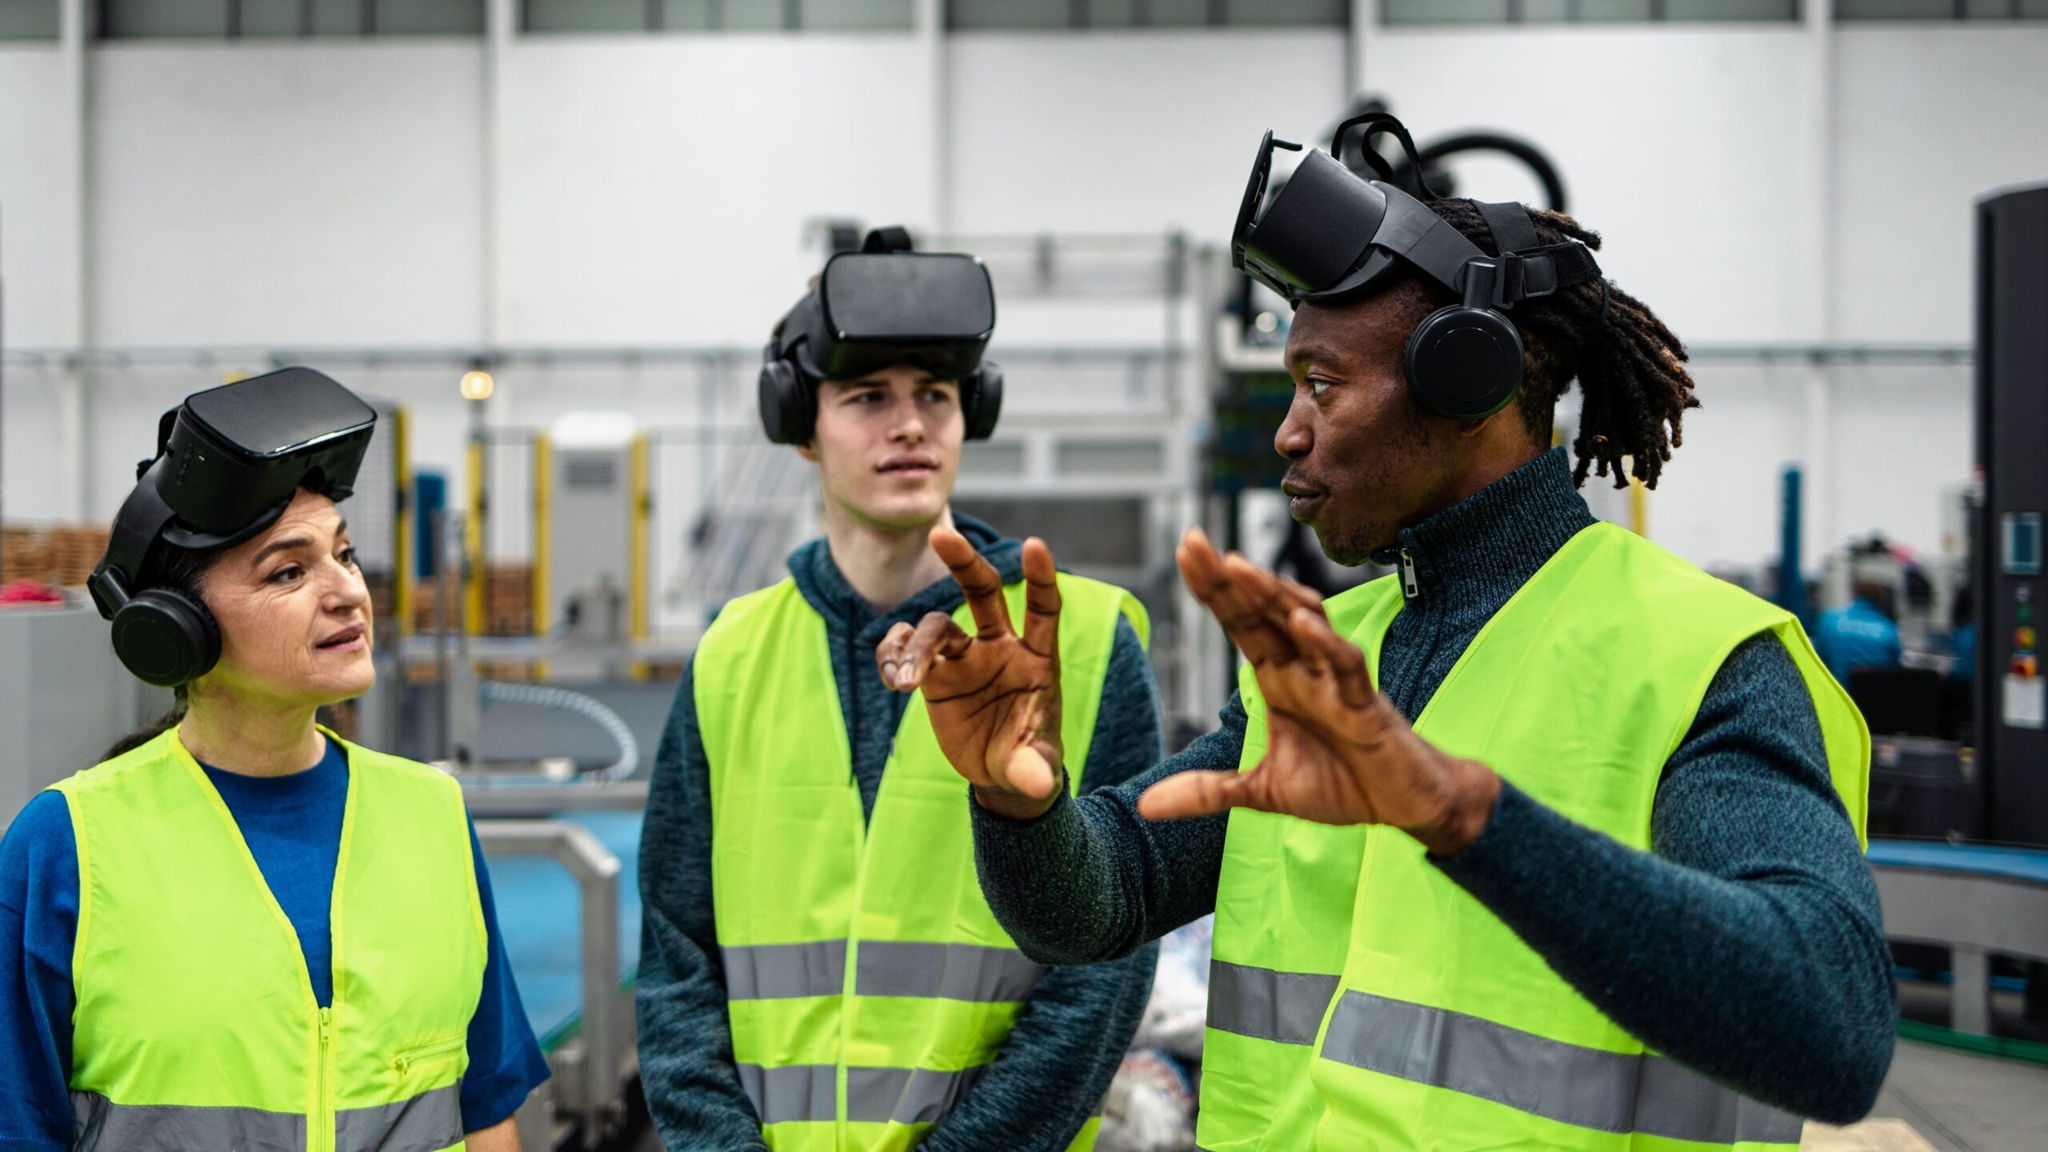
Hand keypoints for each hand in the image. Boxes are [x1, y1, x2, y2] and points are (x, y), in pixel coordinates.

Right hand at [877, 527, 1064, 820]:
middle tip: (940, 535)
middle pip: (982, 592)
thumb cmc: (1031, 762)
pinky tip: (892, 679)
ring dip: (914, 648)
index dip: (1039, 578)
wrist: (1001, 777)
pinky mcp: (934, 675)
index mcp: (1037, 658)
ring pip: (933, 628)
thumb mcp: (1037, 770)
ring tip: (906, 684)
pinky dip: (893, 657)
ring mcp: (963, 657)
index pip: (1043, 608)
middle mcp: (999, 647)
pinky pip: (905, 652)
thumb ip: (1035, 771)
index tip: (1034, 544)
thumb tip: (1037, 783)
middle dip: (964, 562)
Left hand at [1137, 528, 1498, 854]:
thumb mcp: (1262, 792)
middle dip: (1229, 578)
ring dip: (1272, 595)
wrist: (1403, 807)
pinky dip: (1325, 643)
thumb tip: (1145, 805)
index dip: (1213, 590)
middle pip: (1263, 612)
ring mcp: (1336, 682)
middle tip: (1193, 542)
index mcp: (1278, 679)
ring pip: (1304, 623)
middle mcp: (1304, 669)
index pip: (1240, 623)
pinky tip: (1300, 622)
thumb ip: (1207, 791)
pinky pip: (1346, 665)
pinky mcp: (1366, 705)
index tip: (1184, 549)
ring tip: (1236, 567)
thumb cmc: (1342, 784)